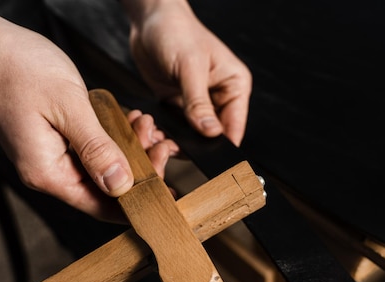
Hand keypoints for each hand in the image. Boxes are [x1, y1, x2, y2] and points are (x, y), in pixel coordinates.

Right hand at [0, 0, 176, 222]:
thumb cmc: (19, 68)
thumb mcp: (68, 107)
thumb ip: (96, 149)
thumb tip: (120, 185)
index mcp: (47, 172)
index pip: (99, 204)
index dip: (136, 200)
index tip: (168, 189)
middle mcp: (48, 171)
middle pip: (104, 187)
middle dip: (138, 168)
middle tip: (161, 143)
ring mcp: (51, 156)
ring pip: (101, 166)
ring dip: (129, 149)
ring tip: (147, 126)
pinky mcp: (54, 141)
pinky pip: (91, 149)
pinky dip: (113, 137)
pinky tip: (131, 121)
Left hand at [122, 0, 251, 145]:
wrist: (150, 19)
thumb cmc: (176, 31)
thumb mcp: (190, 67)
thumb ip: (199, 102)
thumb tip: (211, 132)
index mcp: (234, 86)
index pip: (234, 127)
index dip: (221, 146)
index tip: (205, 159)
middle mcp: (219, 97)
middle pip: (212, 136)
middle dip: (193, 145)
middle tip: (170, 145)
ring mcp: (198, 103)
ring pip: (191, 136)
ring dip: (174, 140)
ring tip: (156, 136)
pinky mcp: (178, 105)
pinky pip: (174, 128)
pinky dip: (163, 133)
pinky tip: (151, 130)